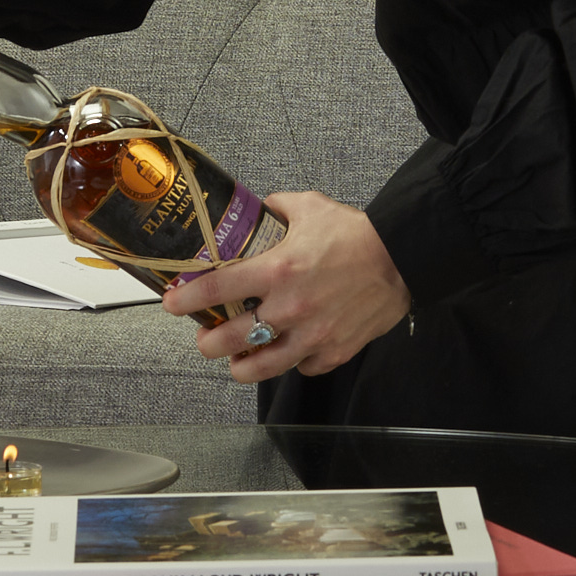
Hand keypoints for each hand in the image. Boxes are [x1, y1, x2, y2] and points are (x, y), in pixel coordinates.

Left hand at [162, 193, 409, 385]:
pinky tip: (289, 354)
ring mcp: (313, 334)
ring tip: (235, 363)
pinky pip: (304, 367)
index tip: (172, 304)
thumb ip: (277, 208)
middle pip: (230, 339)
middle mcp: (290, 307)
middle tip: (205, 339)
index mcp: (278, 270)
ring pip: (263, 366)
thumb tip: (260, 208)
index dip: (186, 299)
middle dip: (208, 343)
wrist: (403, 257)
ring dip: (242, 367)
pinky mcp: (335, 351)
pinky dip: (294, 363)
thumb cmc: (358, 233)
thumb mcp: (310, 207)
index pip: (217, 289)